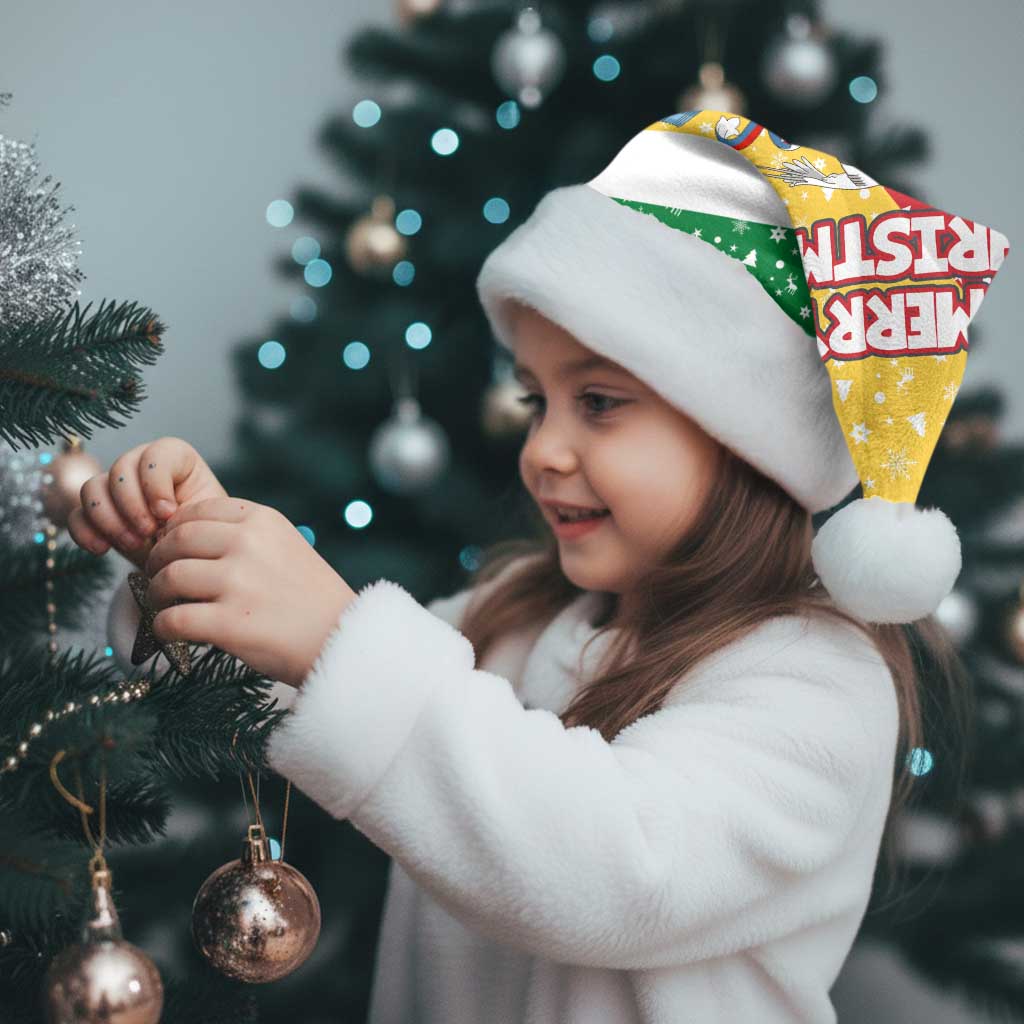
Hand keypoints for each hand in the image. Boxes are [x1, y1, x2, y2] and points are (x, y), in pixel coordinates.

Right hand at [67, 437, 227, 570]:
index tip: (168, 513)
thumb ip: (189, 510)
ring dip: (109, 519)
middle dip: (132, 505)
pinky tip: (102, 549)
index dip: (156, 483)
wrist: (188, 560)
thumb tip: (163, 515)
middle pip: (120, 469)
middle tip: (148, 533)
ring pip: (92, 488)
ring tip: (133, 544)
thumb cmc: (203, 534)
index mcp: (176, 459)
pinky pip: (76, 515)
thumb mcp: (206, 520)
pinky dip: (85, 532)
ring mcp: (115, 488)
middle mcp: (141, 466)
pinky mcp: (97, 514)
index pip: (156, 454)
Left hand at [143, 496, 357, 687]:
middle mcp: (248, 544)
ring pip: (169, 578)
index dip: (174, 530)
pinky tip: (170, 632)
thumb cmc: (312, 598)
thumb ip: (245, 536)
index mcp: (263, 520)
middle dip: (158, 560)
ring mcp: (238, 583)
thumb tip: (184, 538)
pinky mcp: (229, 623)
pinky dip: (163, 628)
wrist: (343, 639)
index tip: (172, 548)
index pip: (197, 511)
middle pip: (176, 541)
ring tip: (165, 605)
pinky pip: (172, 620)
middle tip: (157, 577)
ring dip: (157, 594)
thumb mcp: (287, 546)